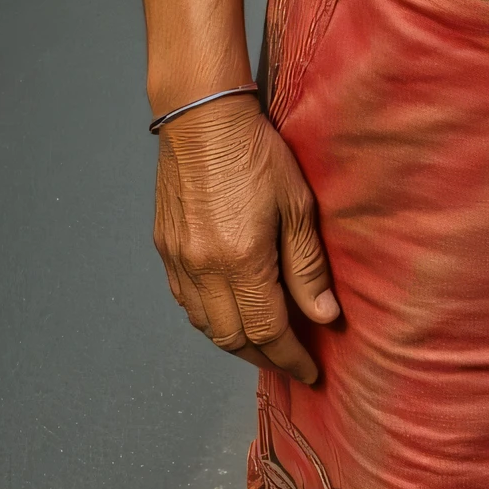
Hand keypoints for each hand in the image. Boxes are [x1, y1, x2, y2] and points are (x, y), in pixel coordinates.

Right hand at [151, 92, 340, 380]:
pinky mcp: (164, 247)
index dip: (291, 359)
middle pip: (233, 338)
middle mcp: (203, 268)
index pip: (268, 332)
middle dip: (265, 358)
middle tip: (290, 361)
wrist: (201, 115)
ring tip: (264, 342)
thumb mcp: (297, 205)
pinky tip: (228, 311)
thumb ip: (307, 266)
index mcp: (241, 260)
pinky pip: (185, 301)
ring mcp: (178, 260)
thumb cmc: (256, 152)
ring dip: (235, 342)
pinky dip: (209, 318)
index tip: (311, 373)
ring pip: (204, 325)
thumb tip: (324, 316)